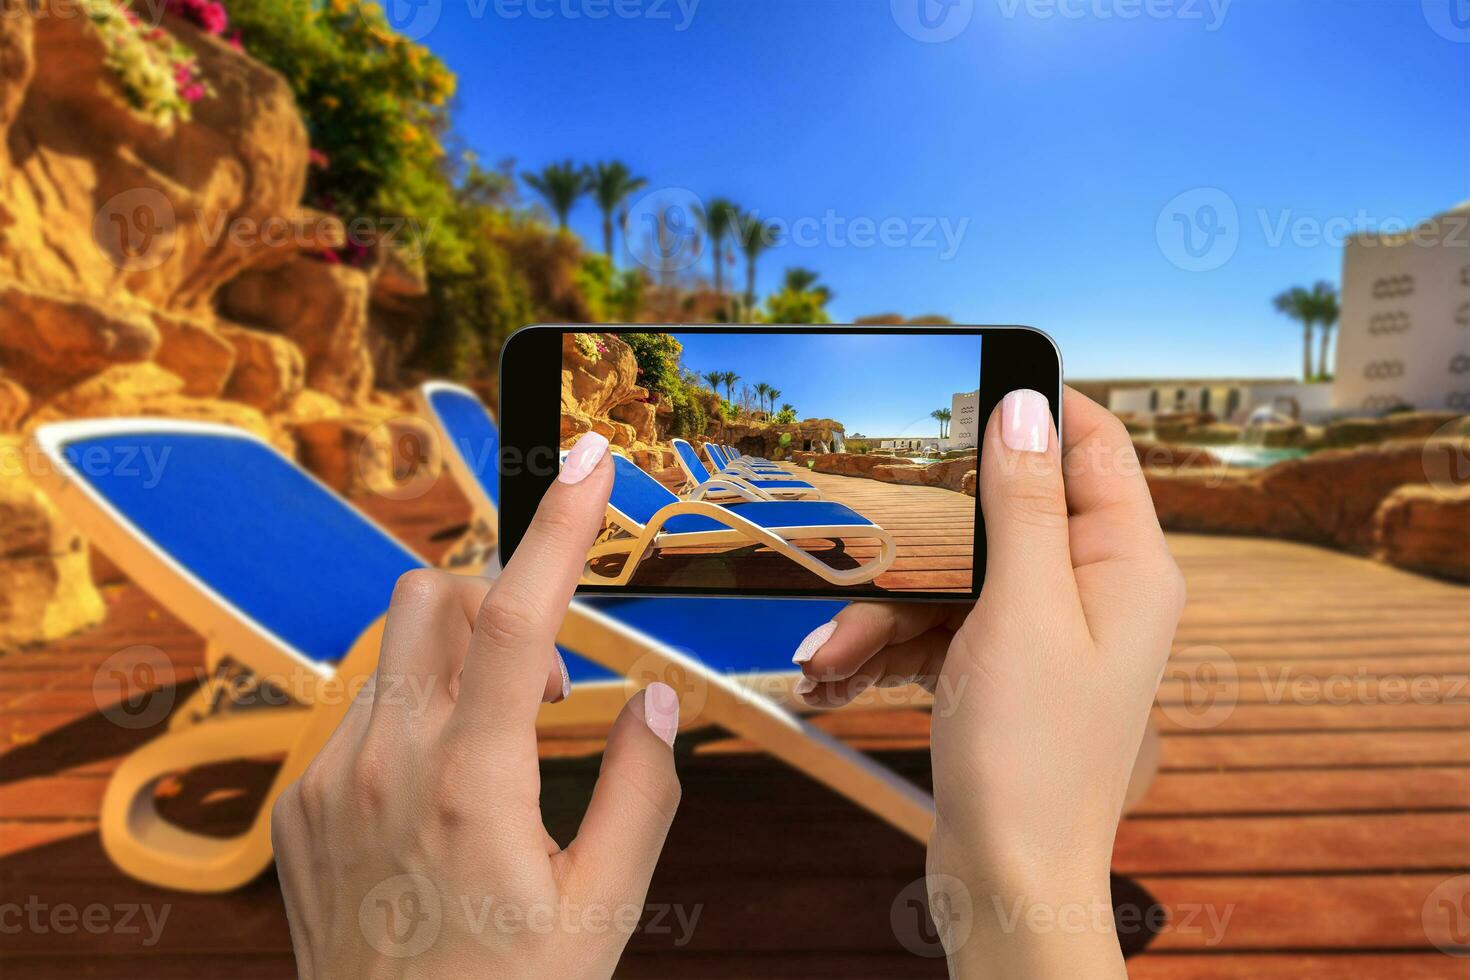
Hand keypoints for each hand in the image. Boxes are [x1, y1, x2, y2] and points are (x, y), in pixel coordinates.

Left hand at [271, 433, 681, 977]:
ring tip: (494, 757)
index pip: (521, 616)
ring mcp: (327, 783)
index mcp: (475, 786)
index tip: (587, 456)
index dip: (560, 523)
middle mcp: (385, 766)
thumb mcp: (605, 909)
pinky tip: (434, 803)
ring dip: (456, 667)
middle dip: (495, 601)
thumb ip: (641, 789)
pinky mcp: (295, 807)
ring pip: (392, 653)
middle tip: (546, 688)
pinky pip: (356, 714)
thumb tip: (655, 696)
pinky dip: (410, 720)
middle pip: (430, 596)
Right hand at [792, 388, 1183, 976]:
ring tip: (825, 655)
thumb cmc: (1033, 755)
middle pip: (1001, 515)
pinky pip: (937, 630)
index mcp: (1126, 564)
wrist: (1008, 881)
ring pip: (953, 579)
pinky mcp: (999, 670)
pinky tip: (832, 676)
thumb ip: (1025, 503)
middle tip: (861, 541)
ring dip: (883, 611)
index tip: (956, 385)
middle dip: (919, 540)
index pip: (1093, 446)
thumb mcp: (1023, 610)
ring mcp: (1044, 633)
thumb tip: (1026, 405)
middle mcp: (1092, 590)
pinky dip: (886, 647)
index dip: (1032, 407)